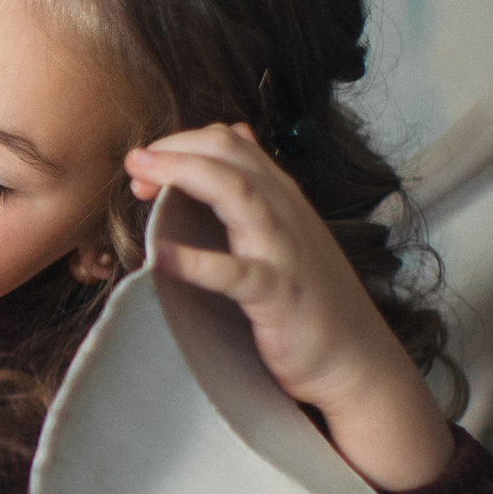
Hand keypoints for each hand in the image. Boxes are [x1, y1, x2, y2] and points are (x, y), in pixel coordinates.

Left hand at [123, 123, 455, 491]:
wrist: (358, 362)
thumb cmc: (311, 299)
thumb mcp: (286, 229)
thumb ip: (257, 183)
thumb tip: (235, 131)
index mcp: (281, 198)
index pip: (230, 144)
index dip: (182, 143)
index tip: (146, 165)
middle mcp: (284, 214)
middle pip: (230, 155)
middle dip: (176, 148)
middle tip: (134, 161)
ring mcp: (283, 252)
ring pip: (238, 192)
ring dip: (185, 175)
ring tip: (141, 178)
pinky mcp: (279, 295)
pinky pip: (237, 273)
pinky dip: (197, 262)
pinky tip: (159, 257)